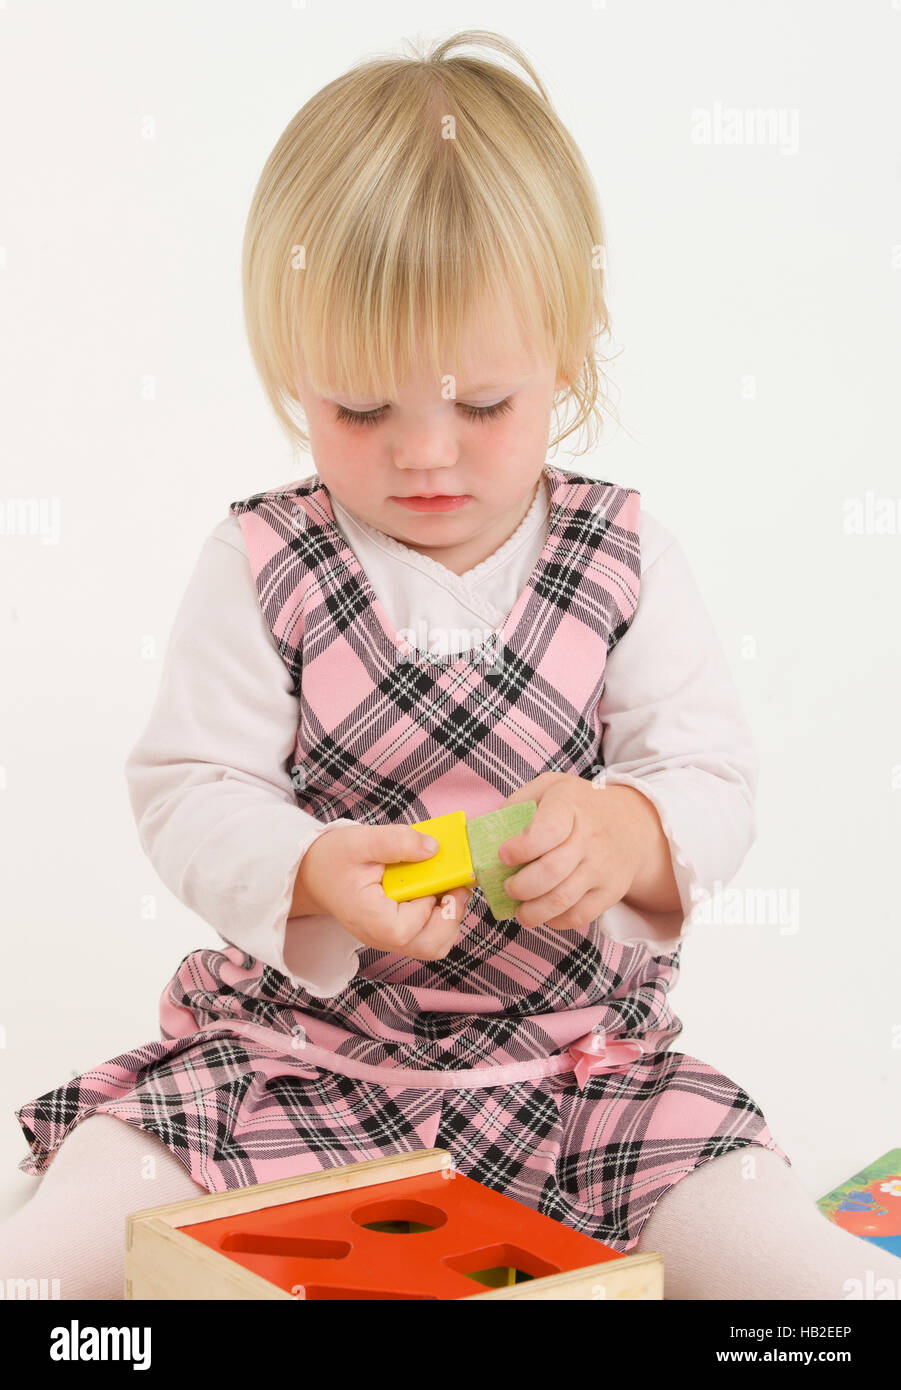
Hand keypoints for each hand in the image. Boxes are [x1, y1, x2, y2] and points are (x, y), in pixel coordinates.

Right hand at [295, 824, 473, 959]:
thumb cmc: (334, 859)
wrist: (313, 874)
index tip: (439, 877)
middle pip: (431, 946)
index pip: (408, 929)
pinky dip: (440, 916)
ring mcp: (389, 939)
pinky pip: (427, 936)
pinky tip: (435, 891)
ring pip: (434, 945)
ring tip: (447, 887)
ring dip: (450, 917)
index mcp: (369, 919)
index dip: (430, 905)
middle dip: (452, 915)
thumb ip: (398, 842)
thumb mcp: (362, 840)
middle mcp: (380, 937)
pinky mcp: (396, 934)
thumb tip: (434, 848)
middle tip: (456, 884)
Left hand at [497, 772, 656, 930]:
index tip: (504, 855)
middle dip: (520, 887)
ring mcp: (602, 868)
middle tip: (508, 887)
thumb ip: (518, 803)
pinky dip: (556, 921)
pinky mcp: (611, 891)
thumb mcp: (550, 787)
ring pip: (563, 900)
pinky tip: (544, 913)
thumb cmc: (580, 805)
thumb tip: (488, 834)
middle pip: (551, 872)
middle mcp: (590, 838)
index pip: (547, 831)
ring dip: (532, 912)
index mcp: (570, 807)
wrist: (633, 822)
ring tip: (520, 910)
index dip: (521, 848)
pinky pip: (580, 916)